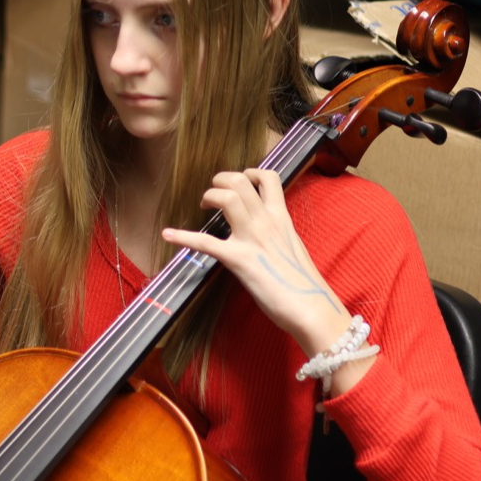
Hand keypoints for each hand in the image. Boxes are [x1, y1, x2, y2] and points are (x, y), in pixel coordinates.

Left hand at [162, 168, 351, 355]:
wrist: (312, 307)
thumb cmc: (304, 284)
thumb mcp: (293, 248)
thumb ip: (277, 235)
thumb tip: (265, 237)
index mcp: (281, 218)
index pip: (268, 177)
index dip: (250, 172)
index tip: (239, 182)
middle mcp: (266, 222)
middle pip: (241, 180)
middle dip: (221, 180)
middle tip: (214, 193)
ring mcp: (252, 239)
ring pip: (227, 197)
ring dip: (210, 196)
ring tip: (203, 206)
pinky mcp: (238, 260)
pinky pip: (206, 242)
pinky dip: (183, 237)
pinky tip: (168, 235)